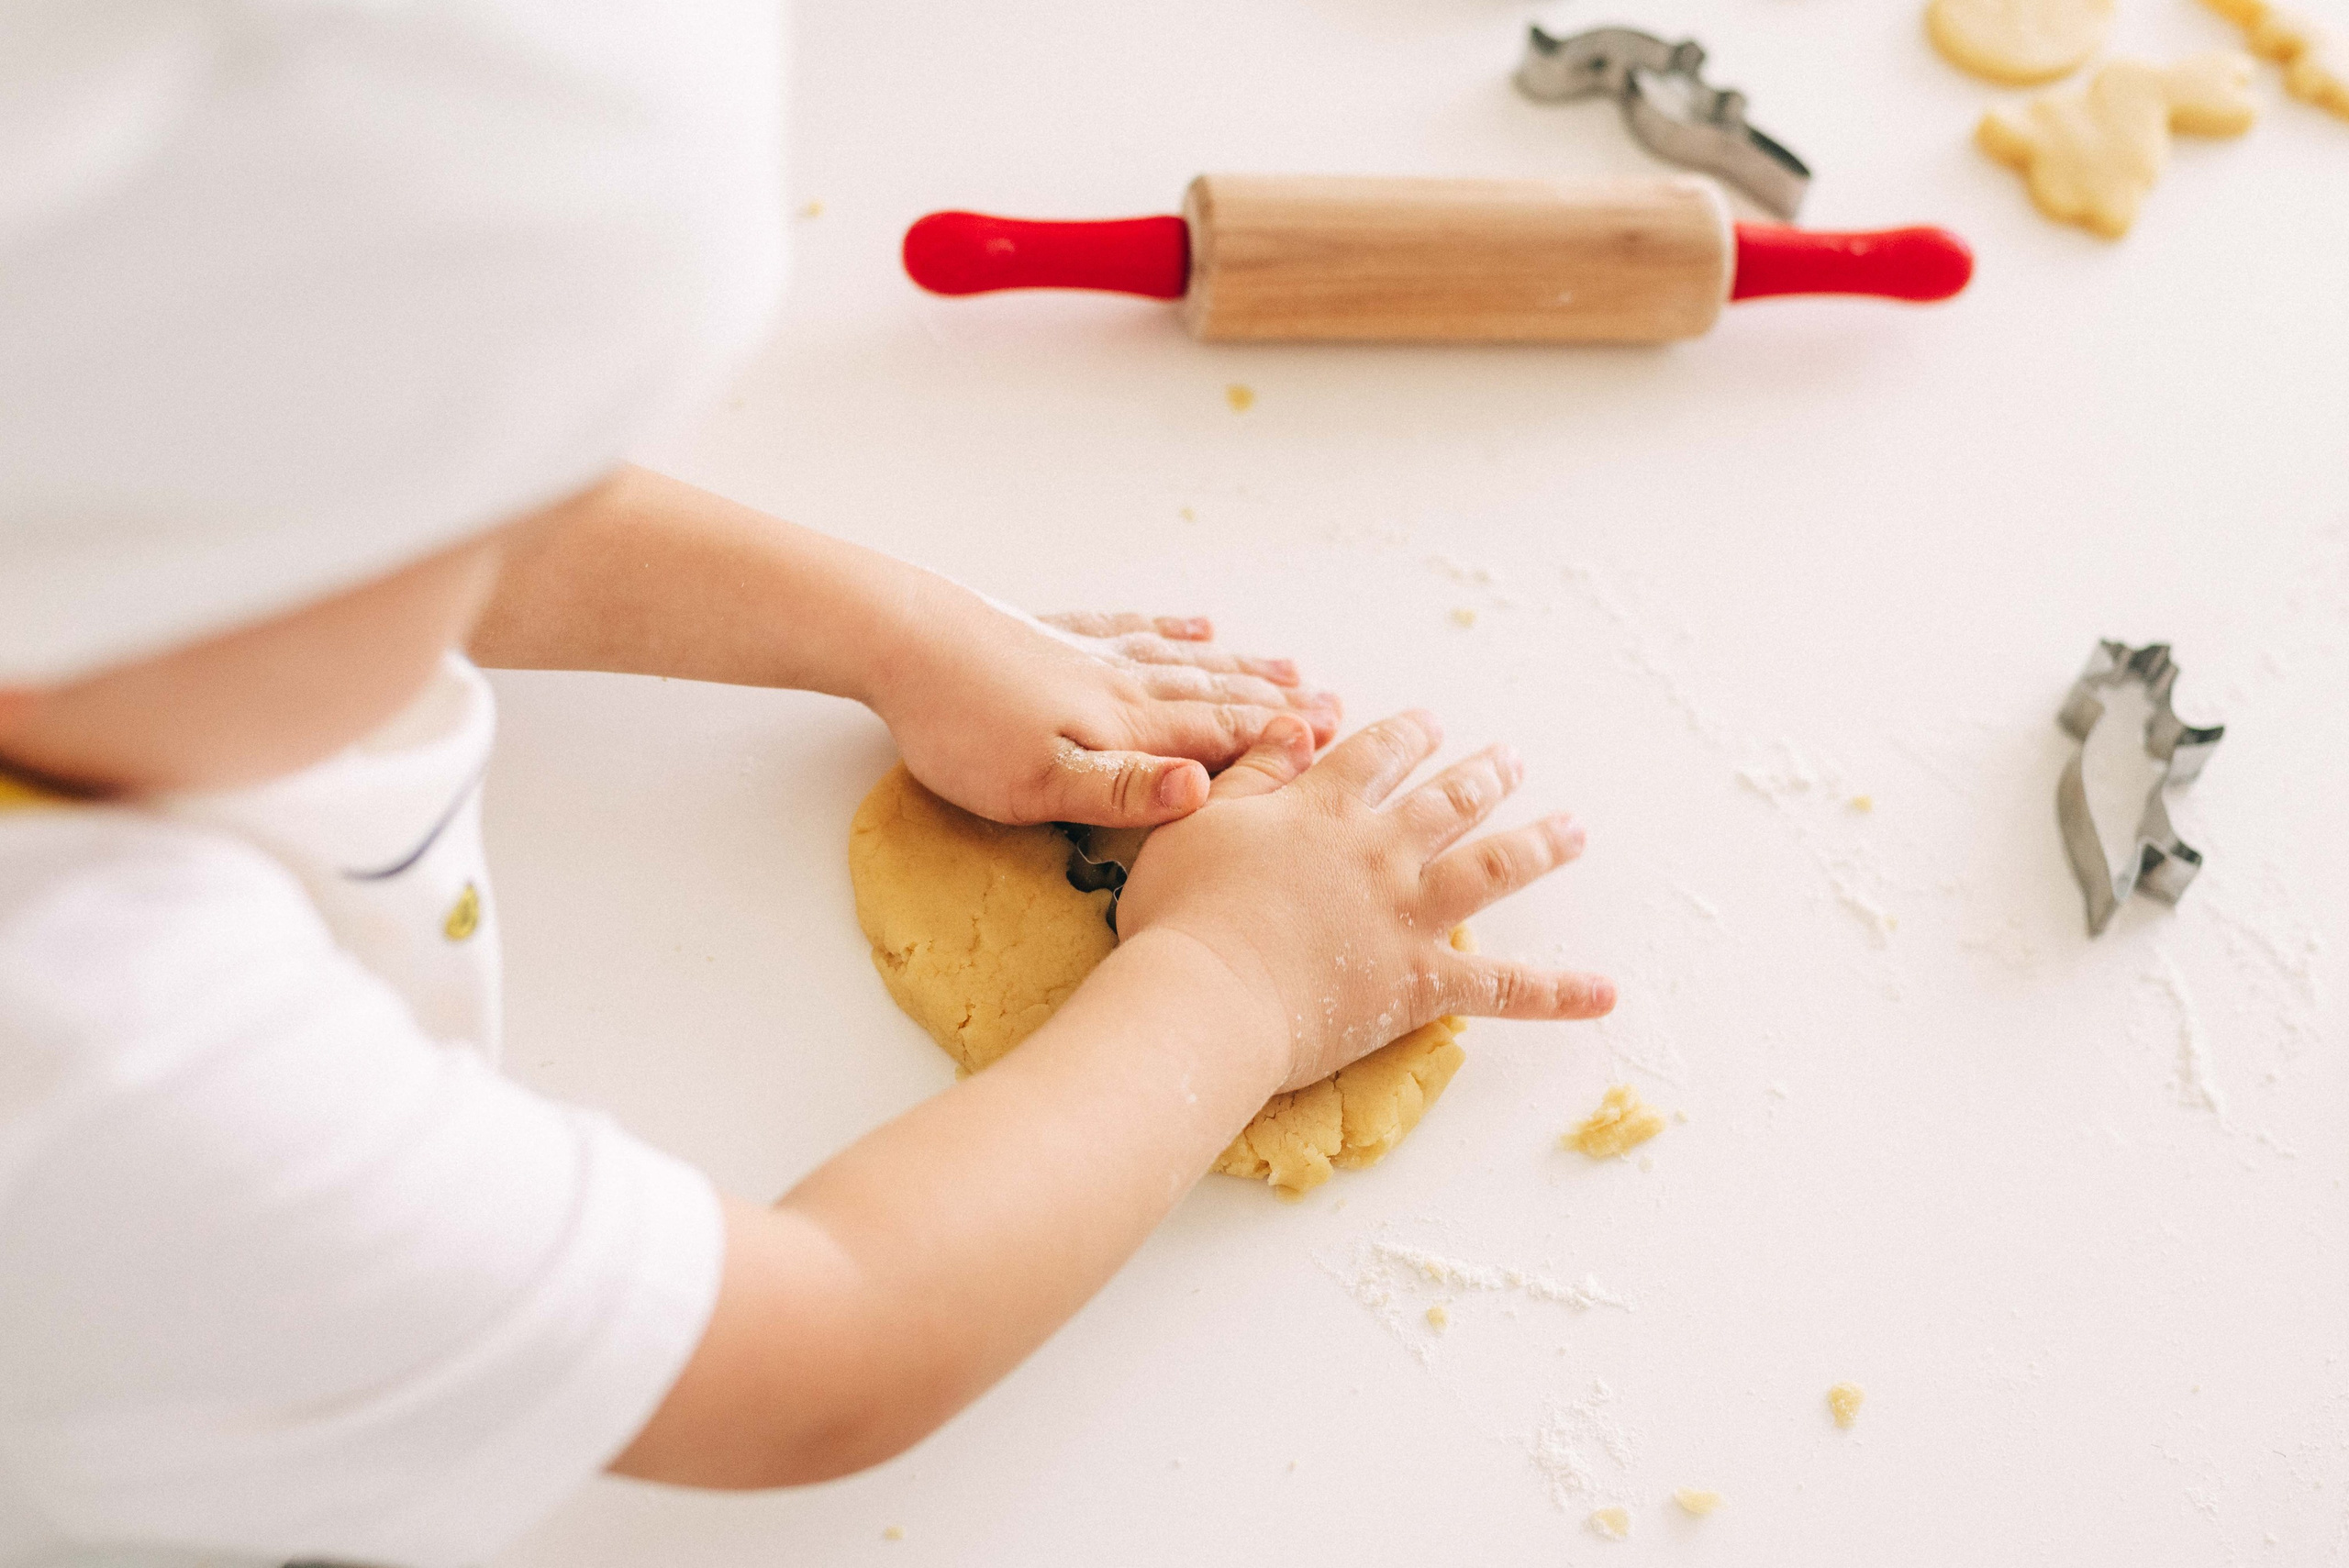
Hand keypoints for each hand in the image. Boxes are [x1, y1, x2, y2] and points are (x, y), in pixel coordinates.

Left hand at [866, 592, 1339, 827]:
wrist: (899, 640)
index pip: (1220, 737)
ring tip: (1289, 666)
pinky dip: (1172, 628)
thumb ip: (1123, 792)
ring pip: (1184, 661)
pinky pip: (1131, 628)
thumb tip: (1202, 790)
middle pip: (1216, 696)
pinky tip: (1194, 623)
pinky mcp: (1054, 633)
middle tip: (1337, 707)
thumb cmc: (960, 726)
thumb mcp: (1036, 784)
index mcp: (1125, 727)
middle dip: (1278, 705)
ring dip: (1240, 667)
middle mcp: (1121, 683)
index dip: (1278, 743)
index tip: (1335, 745)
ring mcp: (1090, 653)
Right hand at [1116, 711, 1615, 1091]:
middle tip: (1511, 758)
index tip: (1429, 723)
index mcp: (1323, 810)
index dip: (1406, 735)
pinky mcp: (1421, 983)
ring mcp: (1408, 916)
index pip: (1376, 755)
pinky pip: (1504, 989)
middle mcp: (1378, 852)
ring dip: (1539, 844)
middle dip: (1483, 774)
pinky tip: (1606, 993)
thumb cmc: (1183, 914)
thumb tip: (1299, 724)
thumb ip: (1254, 773)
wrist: (1204, 995)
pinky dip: (1558, 992)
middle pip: (1445, 800)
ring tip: (1573, 829)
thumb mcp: (1200, 821)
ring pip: (1492, 868)